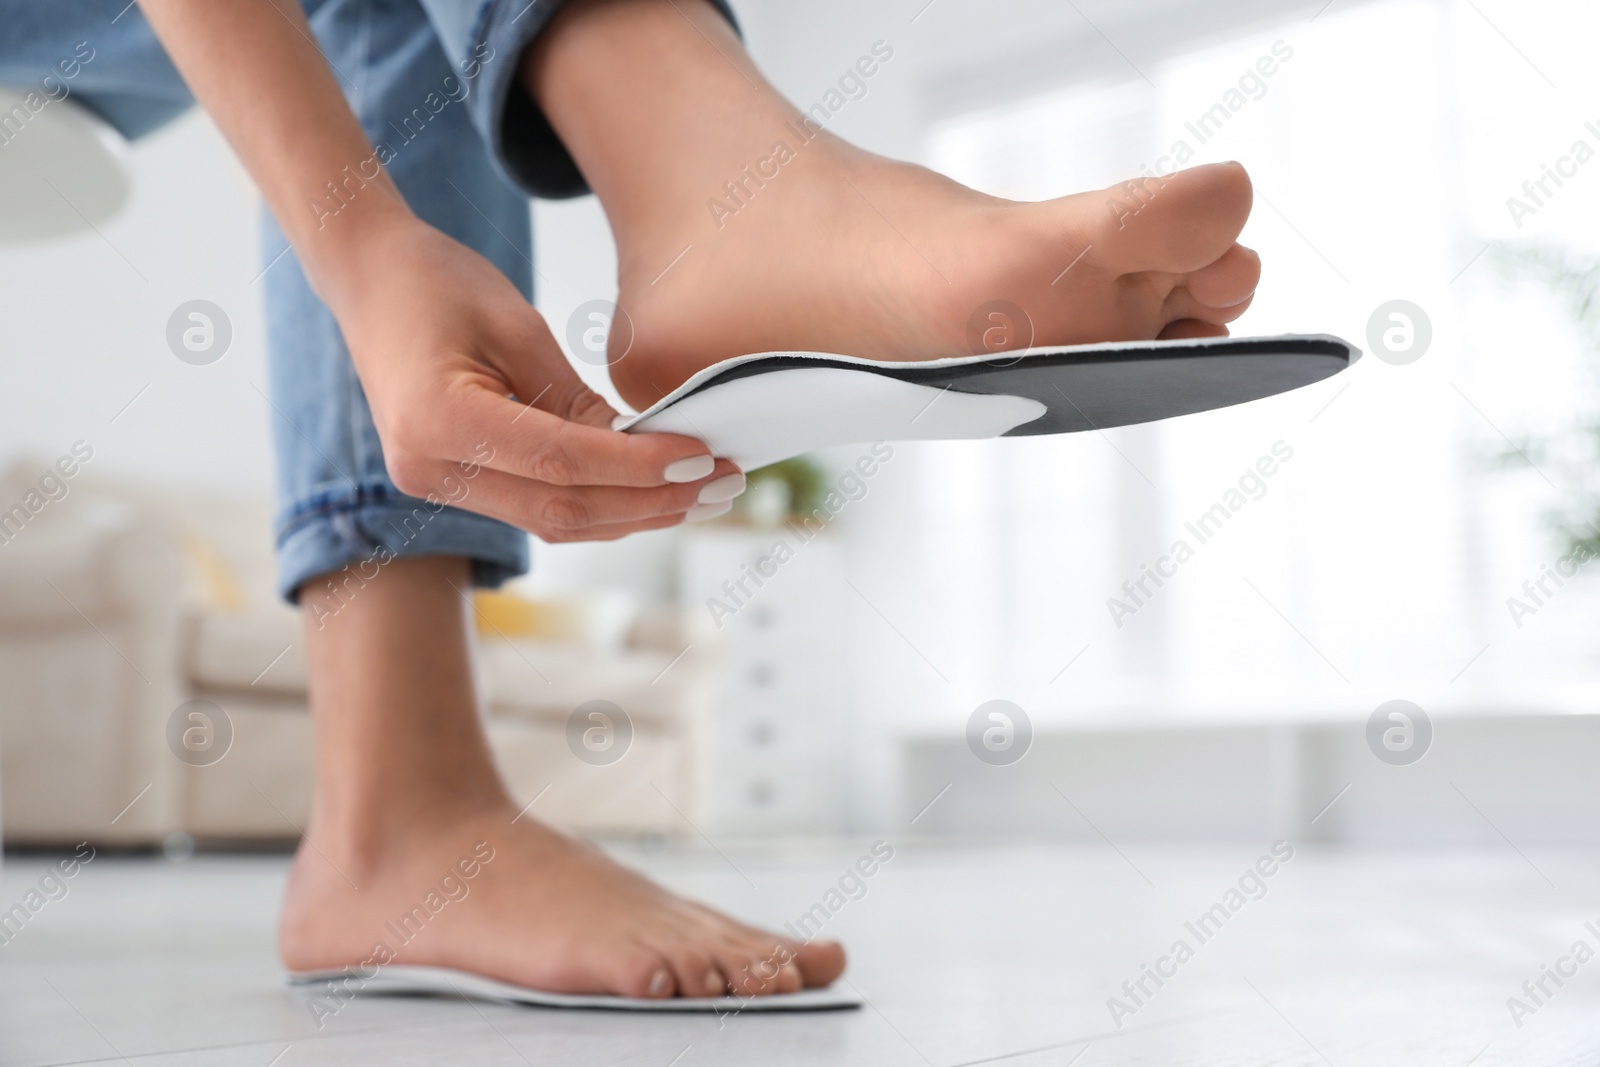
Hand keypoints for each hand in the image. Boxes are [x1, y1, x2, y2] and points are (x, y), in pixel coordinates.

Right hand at [325, 215, 736, 541]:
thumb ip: (577, 400)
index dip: (641, 467)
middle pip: (563, 511)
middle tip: (722, 486)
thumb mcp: (518, 326)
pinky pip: (537, 508)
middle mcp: (429, 470)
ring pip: (554, 523)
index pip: (563, 464)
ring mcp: (434, 485)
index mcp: (439, 423)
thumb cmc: (438, 283)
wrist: (369, 279)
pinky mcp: (451, 484)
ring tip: (702, 496)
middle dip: (651, 504)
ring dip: (633, 514)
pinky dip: (599, 503)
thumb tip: (651, 452)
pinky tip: (652, 491)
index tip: (703, 456)